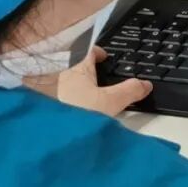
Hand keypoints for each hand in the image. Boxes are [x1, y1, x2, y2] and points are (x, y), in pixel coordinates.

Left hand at [24, 47, 152, 118]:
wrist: (48, 136)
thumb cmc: (78, 114)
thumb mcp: (112, 103)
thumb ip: (130, 91)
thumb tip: (145, 84)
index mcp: (77, 66)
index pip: (88, 50)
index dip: (98, 52)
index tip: (105, 58)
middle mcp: (59, 73)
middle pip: (73, 64)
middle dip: (84, 69)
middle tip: (96, 78)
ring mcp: (47, 88)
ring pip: (62, 79)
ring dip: (72, 84)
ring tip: (84, 96)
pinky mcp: (41, 104)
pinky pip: (53, 94)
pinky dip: (62, 98)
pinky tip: (70, 111)